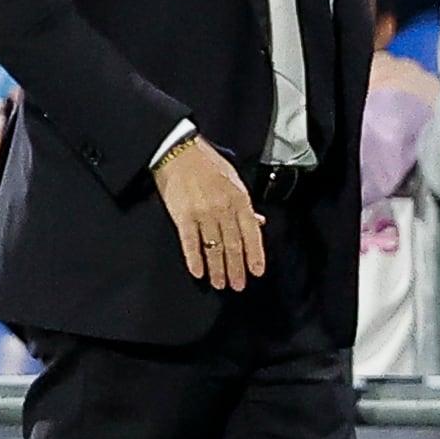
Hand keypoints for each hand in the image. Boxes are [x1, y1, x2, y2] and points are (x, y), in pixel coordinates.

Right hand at [156, 136, 265, 290]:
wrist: (179, 151)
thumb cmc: (209, 165)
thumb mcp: (234, 181)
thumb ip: (246, 205)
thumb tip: (260, 223)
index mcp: (240, 199)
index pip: (252, 233)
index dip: (255, 255)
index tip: (256, 272)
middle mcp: (224, 208)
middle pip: (233, 245)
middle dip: (236, 268)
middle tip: (238, 286)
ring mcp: (203, 213)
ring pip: (214, 247)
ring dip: (218, 269)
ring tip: (220, 284)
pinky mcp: (182, 215)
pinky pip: (190, 242)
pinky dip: (194, 259)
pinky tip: (198, 273)